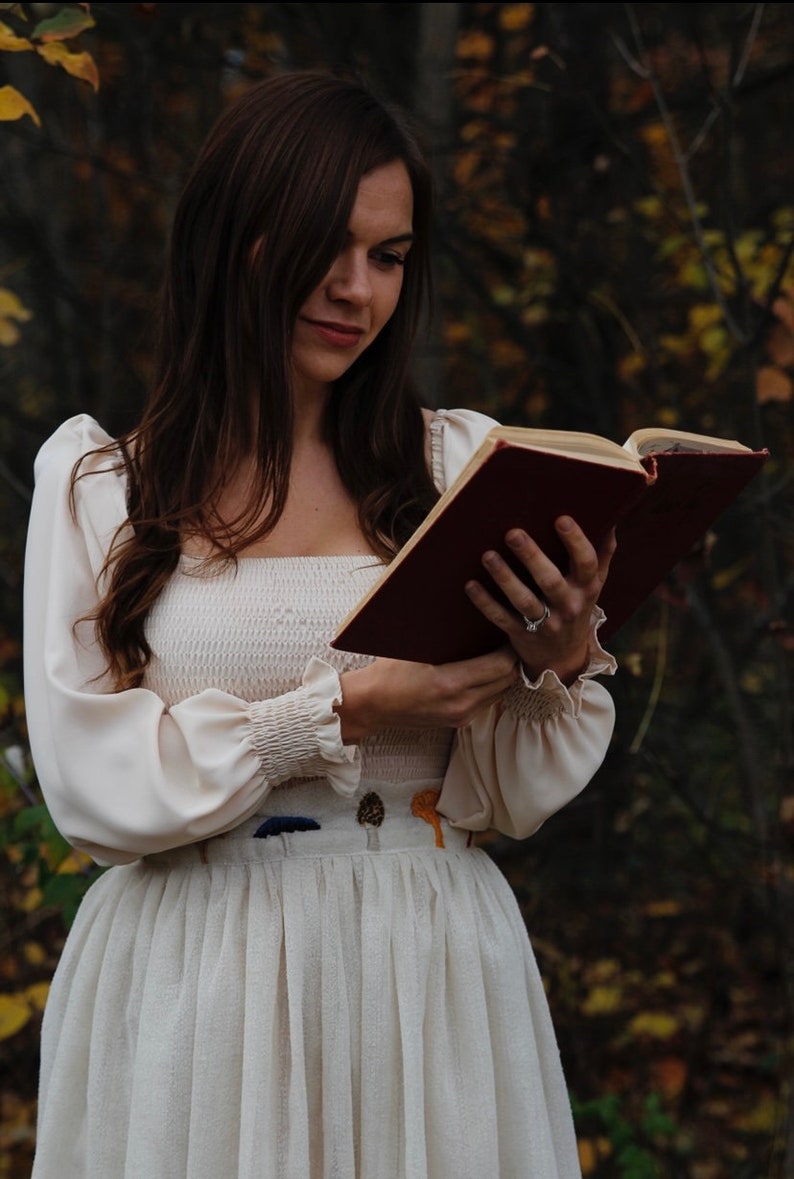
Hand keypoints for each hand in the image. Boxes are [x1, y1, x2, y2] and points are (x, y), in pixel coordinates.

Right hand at [336, 646, 519, 741]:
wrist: (371, 705)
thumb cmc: (389, 671)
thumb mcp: (416, 647)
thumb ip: (447, 635)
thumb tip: (472, 609)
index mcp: (450, 683)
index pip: (501, 665)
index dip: (511, 647)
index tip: (510, 630)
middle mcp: (460, 703)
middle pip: (508, 680)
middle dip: (514, 659)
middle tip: (511, 638)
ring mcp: (461, 716)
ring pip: (502, 693)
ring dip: (505, 674)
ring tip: (502, 652)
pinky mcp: (458, 722)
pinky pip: (488, 702)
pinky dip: (493, 686)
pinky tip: (486, 671)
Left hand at [464, 516, 615, 684]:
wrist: (563, 659)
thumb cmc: (577, 608)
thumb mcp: (595, 585)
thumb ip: (602, 554)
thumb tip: (611, 519)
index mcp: (586, 589)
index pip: (586, 564)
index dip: (576, 542)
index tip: (561, 519)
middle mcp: (567, 606)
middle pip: (550, 581)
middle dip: (532, 556)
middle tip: (513, 533)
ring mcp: (544, 623)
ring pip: (523, 600)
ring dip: (505, 577)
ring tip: (488, 556)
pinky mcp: (521, 635)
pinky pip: (501, 618)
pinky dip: (485, 603)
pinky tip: (471, 585)